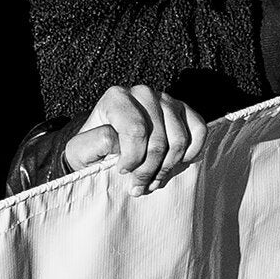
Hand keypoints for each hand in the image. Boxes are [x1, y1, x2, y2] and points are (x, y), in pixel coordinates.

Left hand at [66, 84, 202, 185]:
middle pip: (158, 139)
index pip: (135, 130)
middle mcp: (142, 93)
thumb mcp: (80, 150)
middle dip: (149, 169)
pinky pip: (199, 130)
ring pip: (179, 139)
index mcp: (116, 98)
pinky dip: (191, 152)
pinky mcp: (184, 110)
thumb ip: (94, 143)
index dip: (132, 158)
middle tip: (138, 185)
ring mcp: (166, 100)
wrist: (106, 148)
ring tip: (153, 180)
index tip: (122, 172)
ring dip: (168, 167)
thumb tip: (118, 141)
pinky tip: (176, 164)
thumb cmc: (93, 150)